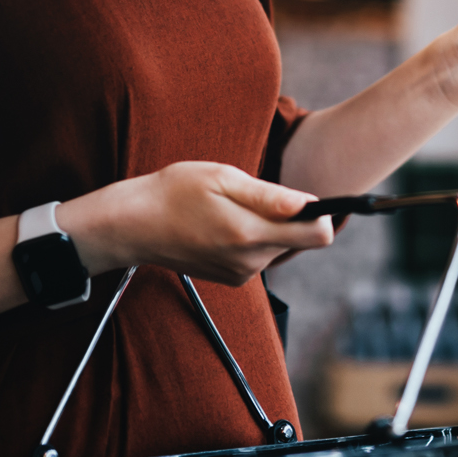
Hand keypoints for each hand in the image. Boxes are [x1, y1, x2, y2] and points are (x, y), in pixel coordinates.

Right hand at [59, 161, 333, 285]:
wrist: (136, 225)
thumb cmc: (176, 192)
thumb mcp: (223, 178)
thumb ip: (269, 196)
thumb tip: (309, 203)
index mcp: (250, 234)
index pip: (317, 236)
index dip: (321, 214)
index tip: (309, 197)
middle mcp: (250, 261)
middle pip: (297, 240)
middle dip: (286, 216)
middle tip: (250, 194)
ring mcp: (240, 273)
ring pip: (276, 245)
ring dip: (265, 225)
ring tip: (229, 206)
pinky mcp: (230, 278)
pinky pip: (257, 254)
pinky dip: (249, 237)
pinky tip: (221, 222)